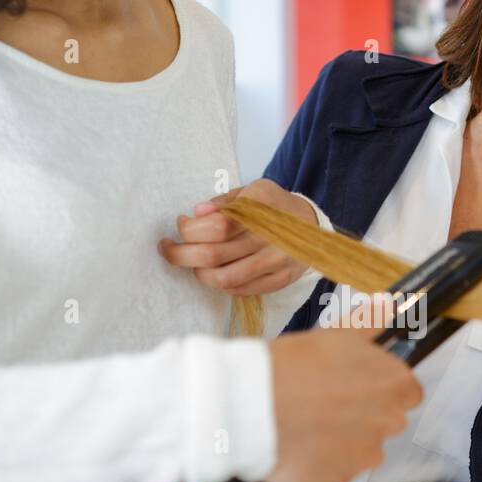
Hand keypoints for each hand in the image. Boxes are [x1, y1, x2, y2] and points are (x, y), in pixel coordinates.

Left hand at [157, 179, 316, 294]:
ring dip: (198, 273)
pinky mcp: (280, 280)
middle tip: (169, 249)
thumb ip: (224, 201)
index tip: (181, 224)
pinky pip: (241, 290)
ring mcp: (276, 261)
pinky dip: (221, 283)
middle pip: (213, 254)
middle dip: (181, 255)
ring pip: (224, 278)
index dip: (190, 229)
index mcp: (261, 207)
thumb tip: (197, 213)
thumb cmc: (273, 205)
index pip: (217, 226)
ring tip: (192, 263)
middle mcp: (270, 236)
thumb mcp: (252, 191)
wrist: (313, 224)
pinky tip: (214, 272)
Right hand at [266, 299, 423, 481]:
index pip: (408, 392)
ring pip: (362, 449)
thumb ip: (368, 324)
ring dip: (343, 440)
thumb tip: (389, 305)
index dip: (383, 388)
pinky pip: (336, 470)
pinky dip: (322, 461)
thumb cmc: (296, 364)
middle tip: (327, 400)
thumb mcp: (336, 335)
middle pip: (386, 421)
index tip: (358, 384)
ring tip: (309, 423)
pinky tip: (299, 443)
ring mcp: (365, 456)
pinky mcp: (339, 480)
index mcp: (395, 385)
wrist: (255, 404)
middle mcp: (389, 423)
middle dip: (364, 414)